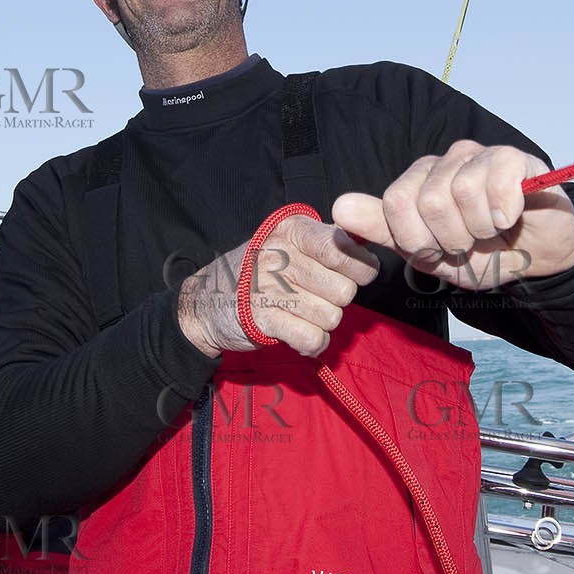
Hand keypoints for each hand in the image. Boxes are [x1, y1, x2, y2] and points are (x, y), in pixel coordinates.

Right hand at [177, 214, 379, 358]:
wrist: (204, 302)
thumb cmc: (258, 271)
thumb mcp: (288, 242)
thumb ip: (328, 240)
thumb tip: (369, 240)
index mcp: (291, 230)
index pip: (343, 248)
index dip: (359, 268)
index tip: (350, 274)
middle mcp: (280, 254)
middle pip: (344, 290)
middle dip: (336, 300)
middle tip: (314, 297)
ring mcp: (269, 287)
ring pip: (332, 317)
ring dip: (322, 323)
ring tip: (301, 314)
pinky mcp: (262, 319)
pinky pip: (313, 339)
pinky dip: (311, 343)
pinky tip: (298, 333)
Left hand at [330, 140, 573, 291]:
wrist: (538, 259)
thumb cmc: (483, 255)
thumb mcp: (428, 255)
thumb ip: (383, 230)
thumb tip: (339, 206)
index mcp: (416, 183)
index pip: (394, 203)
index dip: (418, 240)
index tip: (438, 252)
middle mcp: (442, 163)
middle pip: (427, 200)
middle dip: (451, 239)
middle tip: (470, 244)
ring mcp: (477, 156)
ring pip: (461, 190)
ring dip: (481, 229)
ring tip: (491, 233)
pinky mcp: (513, 157)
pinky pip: (498, 176)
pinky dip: (504, 209)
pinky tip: (510, 217)